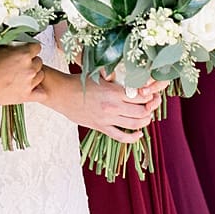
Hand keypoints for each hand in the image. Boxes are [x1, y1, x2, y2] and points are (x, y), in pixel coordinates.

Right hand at [0, 43, 45, 105]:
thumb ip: (9, 47)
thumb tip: (13, 43)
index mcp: (23, 55)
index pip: (36, 47)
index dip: (30, 49)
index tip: (24, 51)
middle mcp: (29, 68)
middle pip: (38, 61)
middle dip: (30, 62)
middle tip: (18, 65)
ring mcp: (29, 83)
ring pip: (40, 75)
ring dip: (33, 75)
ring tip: (20, 76)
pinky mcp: (27, 96)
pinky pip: (42, 93)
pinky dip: (38, 90)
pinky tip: (29, 88)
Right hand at [42, 70, 158, 141]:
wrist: (62, 94)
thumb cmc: (80, 81)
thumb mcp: (100, 75)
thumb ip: (116, 77)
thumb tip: (132, 76)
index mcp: (114, 91)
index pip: (141, 97)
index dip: (150, 97)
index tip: (153, 95)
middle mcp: (113, 106)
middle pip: (141, 112)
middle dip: (150, 110)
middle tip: (152, 106)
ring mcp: (107, 119)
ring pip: (134, 124)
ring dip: (144, 122)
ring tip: (147, 117)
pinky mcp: (101, 127)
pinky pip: (120, 137)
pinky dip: (132, 138)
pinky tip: (138, 134)